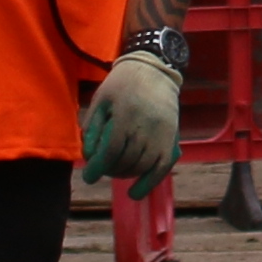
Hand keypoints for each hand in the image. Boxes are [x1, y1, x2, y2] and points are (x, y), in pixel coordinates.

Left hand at [81, 53, 181, 186]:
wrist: (155, 69)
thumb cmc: (122, 83)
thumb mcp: (100, 100)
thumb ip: (92, 128)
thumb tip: (88, 155)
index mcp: (126, 115)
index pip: (112, 150)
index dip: (98, 167)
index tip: (89, 177)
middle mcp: (147, 126)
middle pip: (126, 160)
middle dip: (110, 170)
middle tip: (102, 169)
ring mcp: (163, 133)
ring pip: (143, 165)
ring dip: (126, 174)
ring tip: (116, 171)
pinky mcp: (173, 137)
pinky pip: (163, 166)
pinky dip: (150, 182)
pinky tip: (136, 192)